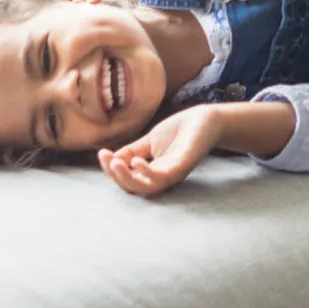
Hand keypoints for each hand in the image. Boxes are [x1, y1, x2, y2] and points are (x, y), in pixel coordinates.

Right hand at [99, 106, 218, 196]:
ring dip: (126, 178)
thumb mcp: (149, 141)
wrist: (206, 119)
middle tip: (107, 160)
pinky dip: (147, 173)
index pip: (128, 179)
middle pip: (133, 188)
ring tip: (115, 163)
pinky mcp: (182, 167)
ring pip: (145, 188)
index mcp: (153, 173)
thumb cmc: (179, 131)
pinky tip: (136, 162)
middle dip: (116, 176)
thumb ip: (132, 151)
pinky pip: (162, 178)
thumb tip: (113, 158)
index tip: (102, 153)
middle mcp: (161, 178)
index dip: (112, 170)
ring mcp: (172, 174)